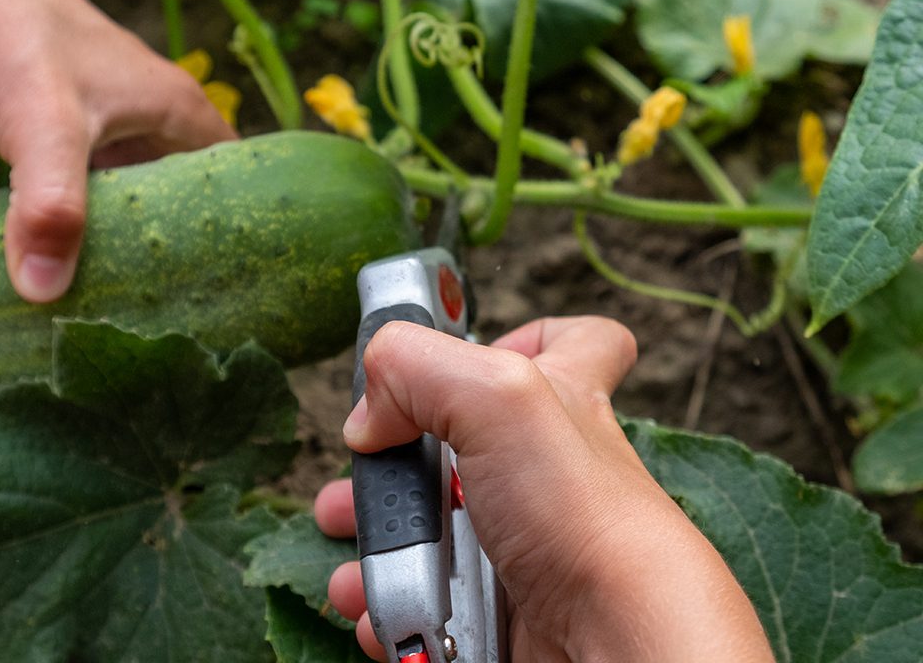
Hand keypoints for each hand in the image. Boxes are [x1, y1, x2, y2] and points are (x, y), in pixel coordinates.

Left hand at [0, 0, 235, 301]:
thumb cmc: (5, 37)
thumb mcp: (42, 124)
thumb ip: (52, 207)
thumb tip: (43, 293)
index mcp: (175, 106)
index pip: (232, 179)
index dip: (237, 229)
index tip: (228, 290)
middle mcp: (145, 114)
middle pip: (180, 195)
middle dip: (175, 247)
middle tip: (169, 313)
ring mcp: (97, 124)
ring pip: (126, 196)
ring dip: (121, 240)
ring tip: (120, 305)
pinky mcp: (48, 133)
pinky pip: (80, 192)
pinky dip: (76, 225)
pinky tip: (61, 267)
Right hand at [315, 317, 774, 661]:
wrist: (617, 646)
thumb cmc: (589, 520)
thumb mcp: (498, 395)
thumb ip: (416, 367)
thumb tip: (368, 413)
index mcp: (560, 405)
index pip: (576, 346)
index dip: (526, 337)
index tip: (473, 353)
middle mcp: (547, 474)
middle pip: (459, 449)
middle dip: (392, 463)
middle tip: (365, 472)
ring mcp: (526, 547)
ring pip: (432, 533)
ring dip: (378, 542)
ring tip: (353, 551)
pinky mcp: (504, 612)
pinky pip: (431, 605)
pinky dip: (393, 606)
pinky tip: (379, 608)